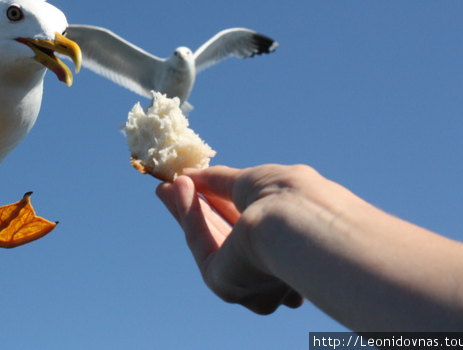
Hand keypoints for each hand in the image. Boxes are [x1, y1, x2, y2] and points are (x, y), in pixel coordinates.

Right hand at [156, 165, 305, 313]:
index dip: (221, 200)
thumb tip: (189, 175)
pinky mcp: (228, 286)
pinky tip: (180, 190)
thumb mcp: (253, 182)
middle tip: (174, 184)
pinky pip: (203, 246)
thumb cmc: (289, 197)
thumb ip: (220, 181)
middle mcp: (274, 269)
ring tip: (166, 186)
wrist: (296, 222)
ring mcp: (250, 281)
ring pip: (211, 241)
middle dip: (199, 207)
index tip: (197, 182)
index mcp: (293, 246)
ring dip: (188, 211)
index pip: (250, 224)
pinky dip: (190, 217)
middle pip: (225, 235)